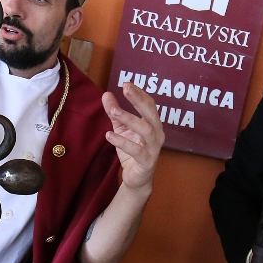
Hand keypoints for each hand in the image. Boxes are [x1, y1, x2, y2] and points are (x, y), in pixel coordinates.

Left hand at [101, 82, 163, 196]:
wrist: (137, 178)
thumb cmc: (131, 150)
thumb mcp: (120, 128)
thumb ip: (114, 112)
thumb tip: (106, 94)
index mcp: (153, 124)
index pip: (149, 104)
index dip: (139, 93)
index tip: (126, 83)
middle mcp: (157, 134)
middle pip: (151, 113)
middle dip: (139, 100)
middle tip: (126, 88)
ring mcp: (154, 148)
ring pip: (146, 130)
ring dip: (130, 118)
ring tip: (114, 111)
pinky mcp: (147, 161)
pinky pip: (136, 150)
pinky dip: (122, 142)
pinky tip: (109, 135)